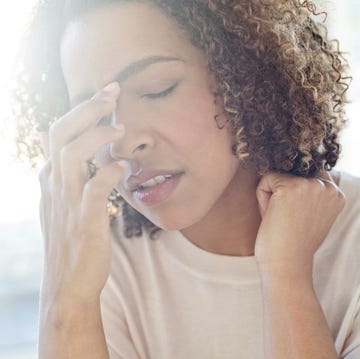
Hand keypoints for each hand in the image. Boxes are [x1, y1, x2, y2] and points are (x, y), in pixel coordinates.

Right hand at [38, 82, 126, 305]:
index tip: (105, 94)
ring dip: (97, 136)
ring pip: (73, 155)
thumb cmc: (71, 240)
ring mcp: (67, 203)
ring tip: (121, 128)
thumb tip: (49, 138)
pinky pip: (94, 190)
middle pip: (62, 134)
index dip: (80, 110)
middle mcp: (55, 186)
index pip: (58, 132)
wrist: (68, 284)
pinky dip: (109, 173)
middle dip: (86, 109)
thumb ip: (58, 171)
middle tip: (112, 91)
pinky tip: (123, 166)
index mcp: (51, 180)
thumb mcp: (59, 203)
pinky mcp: (84, 222)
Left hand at [254, 171, 345, 271]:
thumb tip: (286, 169)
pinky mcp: (291, 186)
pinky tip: (272, 216)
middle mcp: (327, 186)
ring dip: (271, 195)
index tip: (294, 217)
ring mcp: (311, 185)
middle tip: (285, 219)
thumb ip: (307, 192)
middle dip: (281, 193)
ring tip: (279, 218)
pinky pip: (265, 179)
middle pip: (290, 173)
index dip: (292, 194)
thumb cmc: (291, 242)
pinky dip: (262, 197)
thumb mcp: (309, 214)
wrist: (286, 264)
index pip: (307, 175)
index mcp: (335, 194)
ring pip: (277, 176)